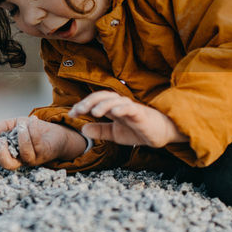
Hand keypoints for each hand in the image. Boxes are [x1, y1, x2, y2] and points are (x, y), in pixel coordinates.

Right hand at [0, 116, 86, 170]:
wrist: (55, 133)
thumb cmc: (33, 130)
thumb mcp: (17, 124)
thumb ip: (5, 125)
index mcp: (9, 153)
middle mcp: (20, 159)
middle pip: (7, 165)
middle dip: (2, 153)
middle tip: (3, 140)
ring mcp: (33, 158)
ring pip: (25, 154)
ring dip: (22, 136)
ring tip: (23, 124)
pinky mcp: (44, 153)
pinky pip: (37, 144)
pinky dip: (33, 129)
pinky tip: (33, 120)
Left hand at [68, 91, 188, 148]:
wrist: (161, 134)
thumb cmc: (138, 130)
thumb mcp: (115, 134)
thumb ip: (100, 131)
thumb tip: (83, 129)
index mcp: (113, 108)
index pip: (95, 102)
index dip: (82, 105)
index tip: (71, 114)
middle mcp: (120, 105)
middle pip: (103, 96)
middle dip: (89, 102)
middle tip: (77, 110)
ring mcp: (131, 108)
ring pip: (116, 100)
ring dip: (104, 104)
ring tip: (94, 112)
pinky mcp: (141, 114)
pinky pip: (131, 108)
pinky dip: (122, 108)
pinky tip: (115, 113)